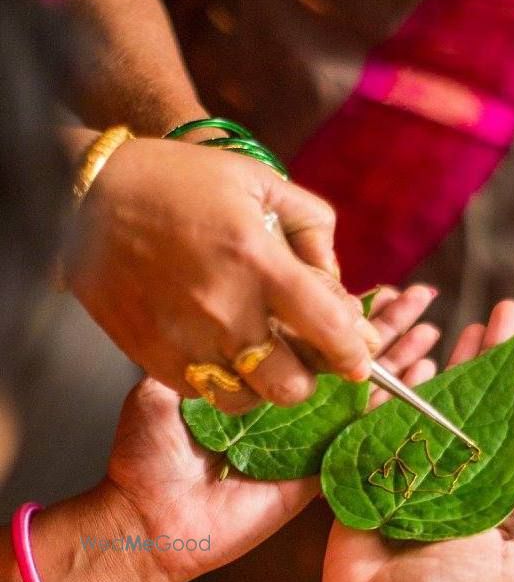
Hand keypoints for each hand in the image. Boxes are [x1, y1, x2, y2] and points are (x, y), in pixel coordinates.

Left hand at [30, 286, 440, 581]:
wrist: (149, 519)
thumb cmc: (146, 458)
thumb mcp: (162, 389)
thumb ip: (193, 356)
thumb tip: (208, 312)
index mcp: (256, 382)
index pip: (308, 336)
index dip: (341, 309)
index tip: (373, 282)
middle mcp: (287, 406)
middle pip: (347, 357)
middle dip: (386, 326)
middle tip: (421, 296)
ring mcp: (307, 439)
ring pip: (365, 391)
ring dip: (401, 359)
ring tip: (433, 329)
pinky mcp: (317, 473)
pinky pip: (362, 436)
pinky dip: (395, 407)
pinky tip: (424, 379)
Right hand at [66, 136, 381, 410]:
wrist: (87, 197)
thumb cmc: (181, 182)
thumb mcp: (261, 182)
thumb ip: (314, 229)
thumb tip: (337, 283)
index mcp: (259, 262)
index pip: (330, 330)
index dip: (353, 352)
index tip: (357, 357)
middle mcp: (224, 310)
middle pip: (292, 386)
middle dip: (308, 377)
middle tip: (303, 356)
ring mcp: (185, 340)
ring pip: (247, 399)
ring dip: (263, 385)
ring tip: (260, 356)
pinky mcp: (152, 357)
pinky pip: (204, 392)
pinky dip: (220, 381)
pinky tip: (219, 350)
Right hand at [321, 299, 513, 581]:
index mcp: (498, 493)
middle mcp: (459, 475)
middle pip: (480, 400)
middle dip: (494, 354)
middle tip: (507, 309)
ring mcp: (414, 471)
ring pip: (437, 403)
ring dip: (452, 363)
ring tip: (465, 322)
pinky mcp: (371, 474)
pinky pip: (385, 420)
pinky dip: (397, 390)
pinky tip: (413, 360)